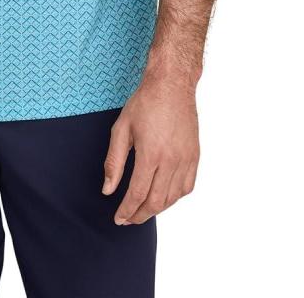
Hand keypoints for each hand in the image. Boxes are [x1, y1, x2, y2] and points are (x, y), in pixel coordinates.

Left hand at [101, 69, 199, 224]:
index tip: (118, 218)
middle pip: (156, 202)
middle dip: (140, 215)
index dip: (127, 210)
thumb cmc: (145, 103)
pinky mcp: (195, 155)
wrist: (172, 85)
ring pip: (173, 198)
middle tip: (128, 219)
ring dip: (157, 209)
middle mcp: (172, 160)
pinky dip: (175, 198)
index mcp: (151, 154)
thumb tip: (108, 190)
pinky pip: (187, 186)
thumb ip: (114, 162)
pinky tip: (164, 197)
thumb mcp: (121, 129)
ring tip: (143, 210)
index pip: (138, 194)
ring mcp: (186, 159)